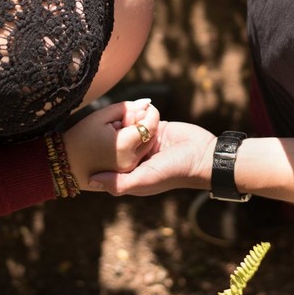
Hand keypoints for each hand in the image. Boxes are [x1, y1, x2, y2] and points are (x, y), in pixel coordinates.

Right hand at [62, 99, 159, 188]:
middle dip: (145, 121)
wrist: (66, 165)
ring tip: (120, 127)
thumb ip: (125, 108)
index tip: (144, 105)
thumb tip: (146, 103)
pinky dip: (135, 143)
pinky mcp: (127, 173)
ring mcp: (130, 169)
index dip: (151, 112)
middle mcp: (131, 160)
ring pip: (147, 145)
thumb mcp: (101, 116)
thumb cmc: (81, 136)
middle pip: (151, 135)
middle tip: (128, 115)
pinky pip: (139, 154)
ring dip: (141, 133)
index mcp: (124, 145)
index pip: (150, 125)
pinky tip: (120, 138)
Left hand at [83, 121, 215, 196]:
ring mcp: (147, 143)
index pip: (109, 160)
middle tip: (114, 123)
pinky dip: (142, 113)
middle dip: (115, 130)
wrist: (203, 156)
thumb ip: (118, 183)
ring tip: (128, 116)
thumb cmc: (173, 172)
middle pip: (117, 141)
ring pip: (129, 127)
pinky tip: (140, 110)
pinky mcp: (157, 129)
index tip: (99, 138)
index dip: (103, 148)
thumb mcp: (144, 180)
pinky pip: (143, 118)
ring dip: (129, 119)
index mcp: (131, 173)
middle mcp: (137, 159)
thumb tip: (90, 181)